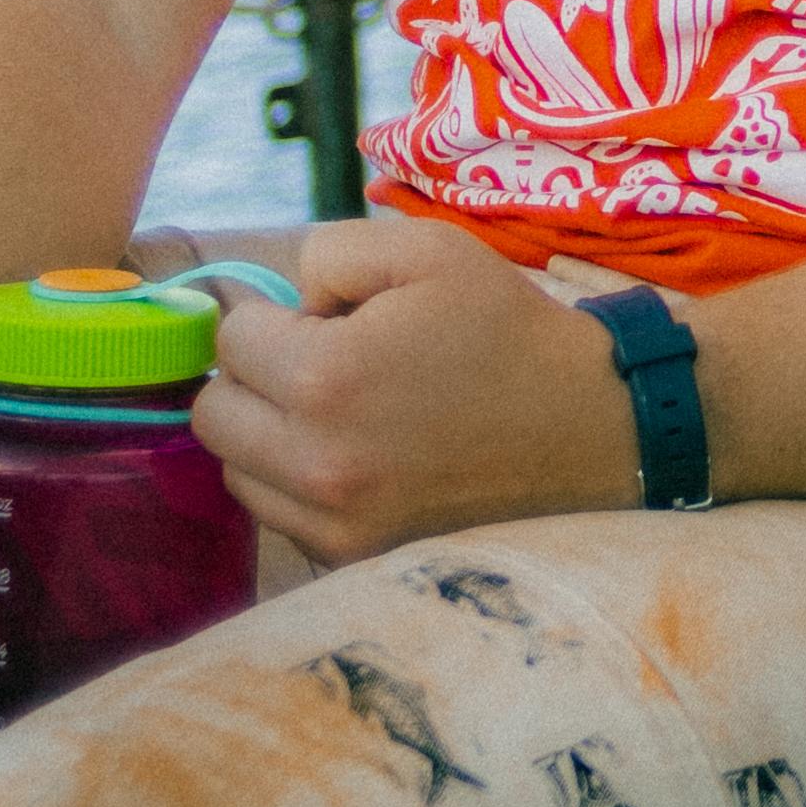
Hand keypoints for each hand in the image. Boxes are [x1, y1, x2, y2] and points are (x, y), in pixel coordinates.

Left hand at [192, 217, 628, 560]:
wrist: (589, 430)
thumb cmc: (506, 331)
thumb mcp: (428, 249)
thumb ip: (330, 253)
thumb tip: (284, 305)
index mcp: (326, 378)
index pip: (232, 339)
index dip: (278, 317)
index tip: (331, 321)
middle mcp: (316, 462)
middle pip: (215, 414)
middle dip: (258, 378)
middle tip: (323, 364)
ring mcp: (333, 521)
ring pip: (237, 471)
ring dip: (269, 436)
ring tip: (343, 414)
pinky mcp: (354, 556)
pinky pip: (280, 515)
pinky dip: (299, 484)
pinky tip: (358, 457)